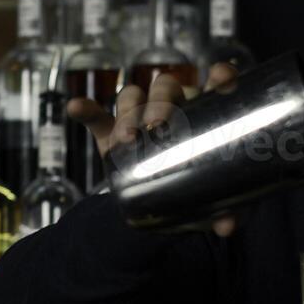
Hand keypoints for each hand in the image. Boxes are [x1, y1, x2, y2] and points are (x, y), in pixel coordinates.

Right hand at [67, 62, 242, 236]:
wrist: (153, 205)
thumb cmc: (191, 190)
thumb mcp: (210, 200)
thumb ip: (224, 210)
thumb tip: (226, 227)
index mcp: (202, 114)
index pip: (214, 85)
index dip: (219, 76)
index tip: (221, 78)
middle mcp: (170, 108)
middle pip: (166, 87)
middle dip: (162, 101)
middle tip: (159, 125)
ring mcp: (138, 119)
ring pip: (133, 96)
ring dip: (129, 110)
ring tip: (128, 136)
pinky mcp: (111, 134)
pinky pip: (96, 116)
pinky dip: (86, 109)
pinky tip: (77, 107)